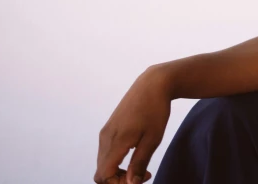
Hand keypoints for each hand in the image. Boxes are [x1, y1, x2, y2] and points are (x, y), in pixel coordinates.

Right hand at [95, 65, 171, 183]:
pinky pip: (106, 152)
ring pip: (103, 162)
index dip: (118, 183)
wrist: (153, 84)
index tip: (138, 178)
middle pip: (101, 172)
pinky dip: (117, 160)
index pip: (104, 175)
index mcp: (116, 141)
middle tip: (143, 174)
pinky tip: (136, 153)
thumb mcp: (153, 139)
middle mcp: (105, 137)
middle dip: (119, 179)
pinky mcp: (109, 127)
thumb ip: (140, 162)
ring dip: (118, 170)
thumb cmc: (156, 110)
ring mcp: (106, 131)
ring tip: (142, 166)